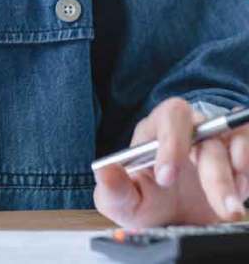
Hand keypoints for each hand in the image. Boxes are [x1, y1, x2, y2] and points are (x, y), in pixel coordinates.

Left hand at [94, 97, 248, 226]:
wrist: (179, 220)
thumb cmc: (149, 202)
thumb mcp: (126, 202)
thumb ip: (113, 190)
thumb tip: (104, 171)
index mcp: (157, 131)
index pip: (169, 118)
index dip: (172, 144)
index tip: (167, 179)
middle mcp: (192, 129)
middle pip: (208, 133)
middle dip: (215, 174)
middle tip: (222, 208)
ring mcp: (219, 140)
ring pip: (235, 142)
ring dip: (237, 177)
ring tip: (232, 209)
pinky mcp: (239, 154)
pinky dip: (248, 172)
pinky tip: (242, 194)